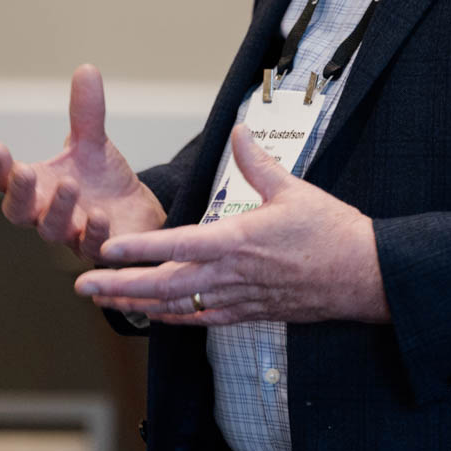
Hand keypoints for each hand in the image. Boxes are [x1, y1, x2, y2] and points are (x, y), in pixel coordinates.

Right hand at [0, 64, 165, 261]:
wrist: (137, 211)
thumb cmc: (102, 179)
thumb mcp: (93, 143)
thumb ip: (86, 113)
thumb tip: (86, 69)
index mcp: (37, 188)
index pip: (7, 182)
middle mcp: (46, 214)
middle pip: (18, 211)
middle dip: (19, 192)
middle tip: (24, 171)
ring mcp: (70, 236)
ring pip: (52, 230)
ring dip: (58, 209)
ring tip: (71, 185)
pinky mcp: (98, 251)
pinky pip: (90, 249)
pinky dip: (94, 234)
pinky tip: (100, 216)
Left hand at [73, 124, 388, 325]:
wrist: (368, 277)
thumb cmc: (334, 232)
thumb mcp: (294, 190)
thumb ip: (257, 162)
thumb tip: (238, 131)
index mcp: (239, 240)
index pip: (178, 245)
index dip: (140, 248)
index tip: (107, 251)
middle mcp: (233, 274)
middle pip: (165, 285)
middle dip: (120, 286)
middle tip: (82, 285)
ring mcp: (240, 298)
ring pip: (178, 307)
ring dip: (138, 304)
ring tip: (103, 300)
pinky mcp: (250, 313)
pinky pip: (203, 319)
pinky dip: (173, 318)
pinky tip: (152, 315)